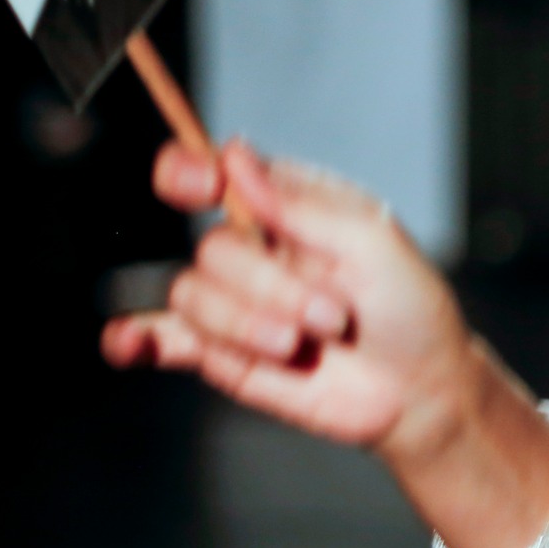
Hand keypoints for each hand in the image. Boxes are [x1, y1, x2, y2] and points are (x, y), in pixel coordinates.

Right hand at [102, 140, 475, 464]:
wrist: (422, 391)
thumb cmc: (410, 310)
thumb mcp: (376, 244)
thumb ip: (302, 205)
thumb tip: (235, 155)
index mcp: (289, 208)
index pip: (217, 172)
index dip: (192, 171)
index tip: (203, 184)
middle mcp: (256, 250)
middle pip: (214, 249)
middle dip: (271, 287)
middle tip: (334, 316)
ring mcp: (237, 303)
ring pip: (194, 297)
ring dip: (248, 324)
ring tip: (303, 346)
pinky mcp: (225, 354)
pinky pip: (162, 339)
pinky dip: (136, 338)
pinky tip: (126, 343)